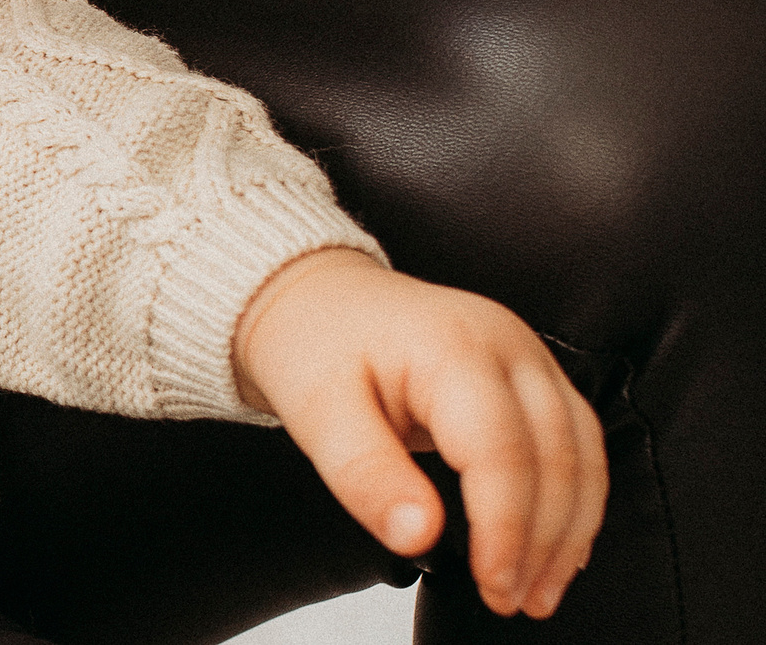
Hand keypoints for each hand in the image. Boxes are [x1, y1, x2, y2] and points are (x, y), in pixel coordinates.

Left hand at [233, 248, 606, 619]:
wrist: (315, 296)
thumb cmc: (315, 342)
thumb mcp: (317, 411)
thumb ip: (366, 474)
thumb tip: (416, 536)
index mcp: (452, 347)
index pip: (502, 452)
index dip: (505, 529)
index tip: (493, 584)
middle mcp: (505, 345)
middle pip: (558, 455)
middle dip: (544, 541)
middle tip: (514, 601)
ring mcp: (526, 355)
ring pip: (582, 452)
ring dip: (570, 529)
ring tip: (539, 590)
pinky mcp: (531, 374)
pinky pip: (575, 441)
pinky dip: (572, 500)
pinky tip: (554, 545)